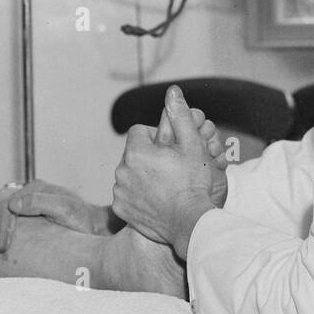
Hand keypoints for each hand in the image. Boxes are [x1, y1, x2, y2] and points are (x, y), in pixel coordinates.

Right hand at [0, 179, 110, 253]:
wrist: (93, 225)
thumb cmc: (82, 222)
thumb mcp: (66, 212)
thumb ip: (41, 204)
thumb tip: (13, 203)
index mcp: (38, 189)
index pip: (8, 204)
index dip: (2, 226)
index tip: (2, 247)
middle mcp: (30, 189)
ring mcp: (27, 195)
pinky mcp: (26, 204)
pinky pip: (0, 200)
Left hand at [112, 86, 225, 256]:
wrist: (190, 222)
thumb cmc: (194, 182)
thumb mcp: (192, 145)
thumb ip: (180, 116)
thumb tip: (172, 91)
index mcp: (136, 151)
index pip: (139, 132)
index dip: (156, 137)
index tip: (169, 149)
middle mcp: (122, 170)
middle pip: (133, 154)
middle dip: (148, 157)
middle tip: (170, 168)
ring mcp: (119, 191)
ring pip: (129, 174)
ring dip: (142, 176)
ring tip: (164, 185)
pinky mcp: (120, 210)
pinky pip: (126, 196)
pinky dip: (137, 196)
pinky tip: (155, 200)